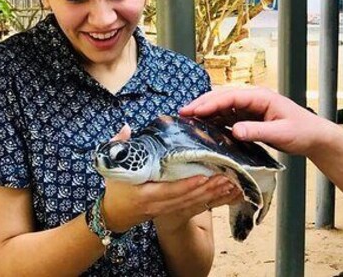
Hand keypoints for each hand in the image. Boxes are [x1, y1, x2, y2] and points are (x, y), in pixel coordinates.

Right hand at [100, 126, 239, 233]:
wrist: (115, 215)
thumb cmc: (115, 188)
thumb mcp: (112, 167)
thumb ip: (119, 146)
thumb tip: (126, 127)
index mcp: (144, 194)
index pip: (168, 190)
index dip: (186, 185)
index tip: (203, 175)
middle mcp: (157, 205)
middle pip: (186, 198)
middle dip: (207, 189)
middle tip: (226, 176)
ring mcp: (166, 211)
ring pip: (193, 204)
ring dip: (212, 195)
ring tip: (230, 182)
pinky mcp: (172, 212)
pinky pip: (194, 207)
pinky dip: (210, 201)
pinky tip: (224, 193)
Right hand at [179, 87, 334, 155]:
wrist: (315, 137)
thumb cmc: (302, 132)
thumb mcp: (281, 134)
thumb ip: (257, 132)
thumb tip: (235, 130)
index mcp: (261, 97)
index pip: (231, 96)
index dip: (211, 103)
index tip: (194, 110)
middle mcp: (254, 99)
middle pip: (223, 97)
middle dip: (202, 104)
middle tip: (182, 112)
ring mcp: (252, 107)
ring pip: (224, 106)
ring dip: (206, 111)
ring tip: (187, 119)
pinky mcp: (251, 118)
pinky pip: (230, 116)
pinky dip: (216, 120)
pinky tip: (205, 127)